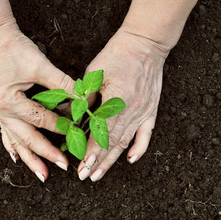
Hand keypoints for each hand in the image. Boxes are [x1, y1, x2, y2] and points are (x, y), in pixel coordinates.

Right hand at [0, 23, 74, 181]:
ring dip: (30, 158)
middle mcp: (0, 111)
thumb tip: (84, 97)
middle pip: (26, 139)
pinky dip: (14, 147)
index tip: (77, 134)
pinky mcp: (0, 110)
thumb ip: (63, 83)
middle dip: (45, 154)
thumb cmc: (15, 49)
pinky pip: (7, 134)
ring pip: (16, 142)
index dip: (60, 127)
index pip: (40, 119)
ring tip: (42, 175)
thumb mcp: (40, 65)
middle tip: (63, 167)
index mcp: (8, 101)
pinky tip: (18, 158)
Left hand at [77, 28, 168, 180]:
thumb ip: (85, 96)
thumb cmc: (117, 55)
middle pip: (112, 142)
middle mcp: (131, 109)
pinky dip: (139, 149)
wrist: (145, 44)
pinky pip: (146, 134)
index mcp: (116, 99)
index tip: (81, 164)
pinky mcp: (151, 110)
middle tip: (85, 176)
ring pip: (126, 142)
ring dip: (112, 160)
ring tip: (99, 174)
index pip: (101, 131)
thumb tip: (70, 115)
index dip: (91, 150)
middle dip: (97, 161)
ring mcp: (143, 112)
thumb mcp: (95, 73)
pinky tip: (130, 160)